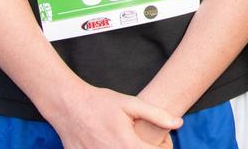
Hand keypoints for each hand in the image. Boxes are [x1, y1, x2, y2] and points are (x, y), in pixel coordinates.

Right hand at [47, 83, 180, 148]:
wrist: (68, 106)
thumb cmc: (101, 103)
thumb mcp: (131, 104)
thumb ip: (157, 115)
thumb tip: (179, 124)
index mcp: (127, 144)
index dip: (162, 148)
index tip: (162, 141)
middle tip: (147, 141)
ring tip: (128, 140)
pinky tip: (111, 141)